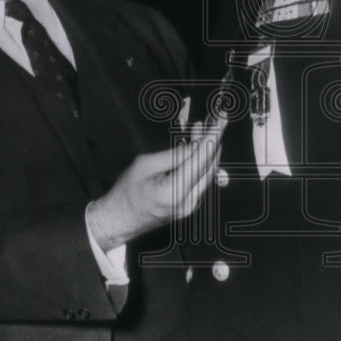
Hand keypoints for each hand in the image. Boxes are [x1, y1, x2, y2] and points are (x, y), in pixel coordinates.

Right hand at [87, 120, 224, 250]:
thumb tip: (195, 145)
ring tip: (200, 128)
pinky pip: (201, 180)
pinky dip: (200, 162)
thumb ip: (172, 156)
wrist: (120, 220)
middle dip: (214, 141)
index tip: (220, 122)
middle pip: (210, 167)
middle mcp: (188, 201)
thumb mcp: (144, 166)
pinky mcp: (189, 205)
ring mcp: (191, 206)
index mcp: (174, 191)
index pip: (201, 161)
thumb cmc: (126, 193)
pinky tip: (195, 147)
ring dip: (207, 150)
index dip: (212, 138)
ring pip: (207, 173)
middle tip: (215, 120)